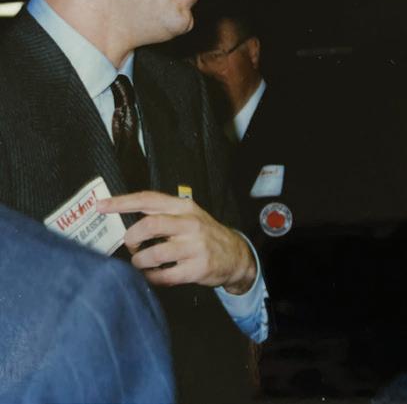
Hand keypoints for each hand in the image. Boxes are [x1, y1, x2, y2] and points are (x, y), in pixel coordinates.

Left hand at [97, 191, 255, 293]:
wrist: (236, 255)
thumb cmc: (204, 235)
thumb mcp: (189, 216)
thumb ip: (162, 214)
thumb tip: (125, 217)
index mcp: (184, 207)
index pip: (149, 200)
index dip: (122, 202)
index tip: (100, 206)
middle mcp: (190, 224)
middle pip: (149, 225)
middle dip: (132, 238)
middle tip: (131, 246)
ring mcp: (195, 247)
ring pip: (154, 254)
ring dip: (140, 262)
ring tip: (142, 263)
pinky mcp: (197, 269)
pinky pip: (164, 276)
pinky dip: (152, 278)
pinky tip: (153, 276)